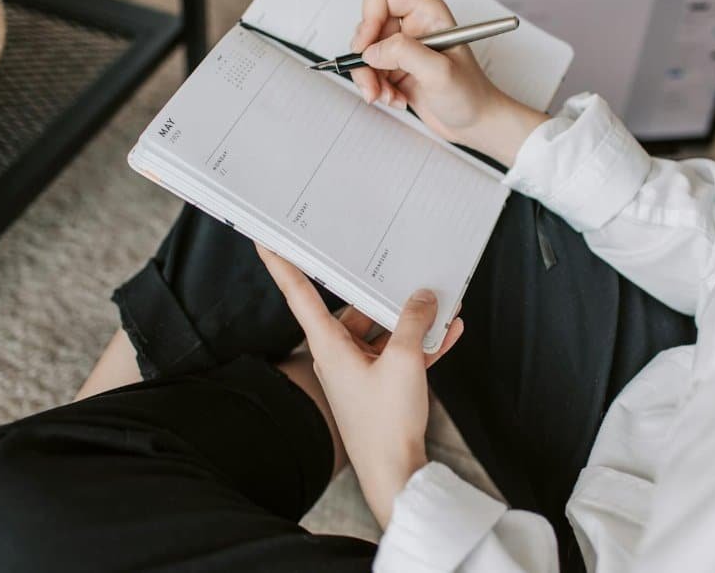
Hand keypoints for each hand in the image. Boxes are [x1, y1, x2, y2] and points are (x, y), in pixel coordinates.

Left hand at [256, 244, 463, 526]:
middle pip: (355, 310)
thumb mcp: (406, 361)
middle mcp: (337, 355)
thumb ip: (414, 322)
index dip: (281, 264)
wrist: (396, 474)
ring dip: (411, 321)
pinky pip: (399, 355)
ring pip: (382, 332)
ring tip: (441, 302)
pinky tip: (449, 331)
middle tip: (400, 269)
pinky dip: (421, 344)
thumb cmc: (387, 424)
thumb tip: (423, 297)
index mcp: (328, 346)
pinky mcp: (379, 386)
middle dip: (382, 294)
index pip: (299, 294)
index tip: (265, 240)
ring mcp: (358, 371)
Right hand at [350, 0, 546, 165]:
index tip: (366, 49)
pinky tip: (396, 99)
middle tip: (374, 84)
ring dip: (370, 79)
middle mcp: (414, 25)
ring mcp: (404, 48)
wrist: (477, 123)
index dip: (368, 19)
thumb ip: (404, 53)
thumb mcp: (439, 72)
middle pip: (367, 27)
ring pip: (365, 53)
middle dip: (366, 59)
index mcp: (427, 12)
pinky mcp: (397, 68)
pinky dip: (377, 89)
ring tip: (388, 97)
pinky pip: (370, 72)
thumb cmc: (471, 95)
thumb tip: (371, 51)